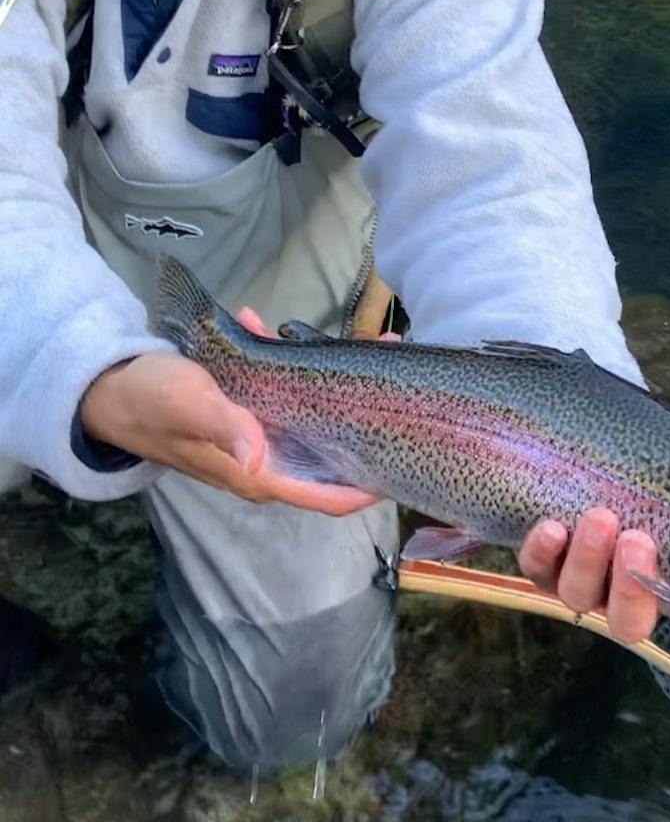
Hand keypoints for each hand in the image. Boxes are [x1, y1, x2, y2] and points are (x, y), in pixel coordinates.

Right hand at [80, 317, 377, 517]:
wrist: (109, 389)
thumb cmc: (149, 400)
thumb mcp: (188, 405)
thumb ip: (226, 427)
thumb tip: (259, 457)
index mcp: (256, 473)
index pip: (328, 495)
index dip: (370, 485)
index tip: (407, 461)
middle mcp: (264, 462)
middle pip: (330, 450)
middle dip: (362, 413)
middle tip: (391, 367)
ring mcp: (258, 438)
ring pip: (312, 415)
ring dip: (329, 377)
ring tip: (357, 338)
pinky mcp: (248, 413)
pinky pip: (282, 389)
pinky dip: (284, 359)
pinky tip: (268, 326)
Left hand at [517, 428, 669, 671]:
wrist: (593, 442)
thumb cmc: (657, 467)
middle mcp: (629, 590)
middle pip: (632, 624)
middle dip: (635, 591)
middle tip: (640, 540)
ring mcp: (584, 578)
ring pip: (582, 596)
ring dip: (590, 561)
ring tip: (600, 516)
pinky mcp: (542, 561)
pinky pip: (538, 569)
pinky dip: (544, 551)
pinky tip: (552, 526)